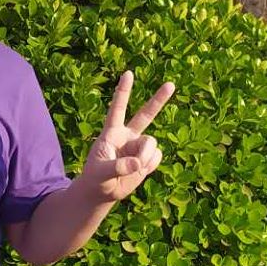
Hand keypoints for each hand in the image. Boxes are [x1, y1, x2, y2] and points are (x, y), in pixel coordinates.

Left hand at [78, 70, 174, 202]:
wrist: (103, 191)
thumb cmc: (95, 177)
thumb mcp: (100, 173)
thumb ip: (118, 166)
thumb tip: (138, 163)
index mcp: (111, 132)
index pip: (117, 108)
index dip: (123, 91)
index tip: (128, 73)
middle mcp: (127, 135)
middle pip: (145, 114)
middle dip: (159, 100)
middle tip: (171, 84)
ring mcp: (138, 146)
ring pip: (151, 143)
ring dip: (145, 156)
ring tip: (134, 168)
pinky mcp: (147, 158)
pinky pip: (156, 157)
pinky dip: (150, 165)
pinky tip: (140, 171)